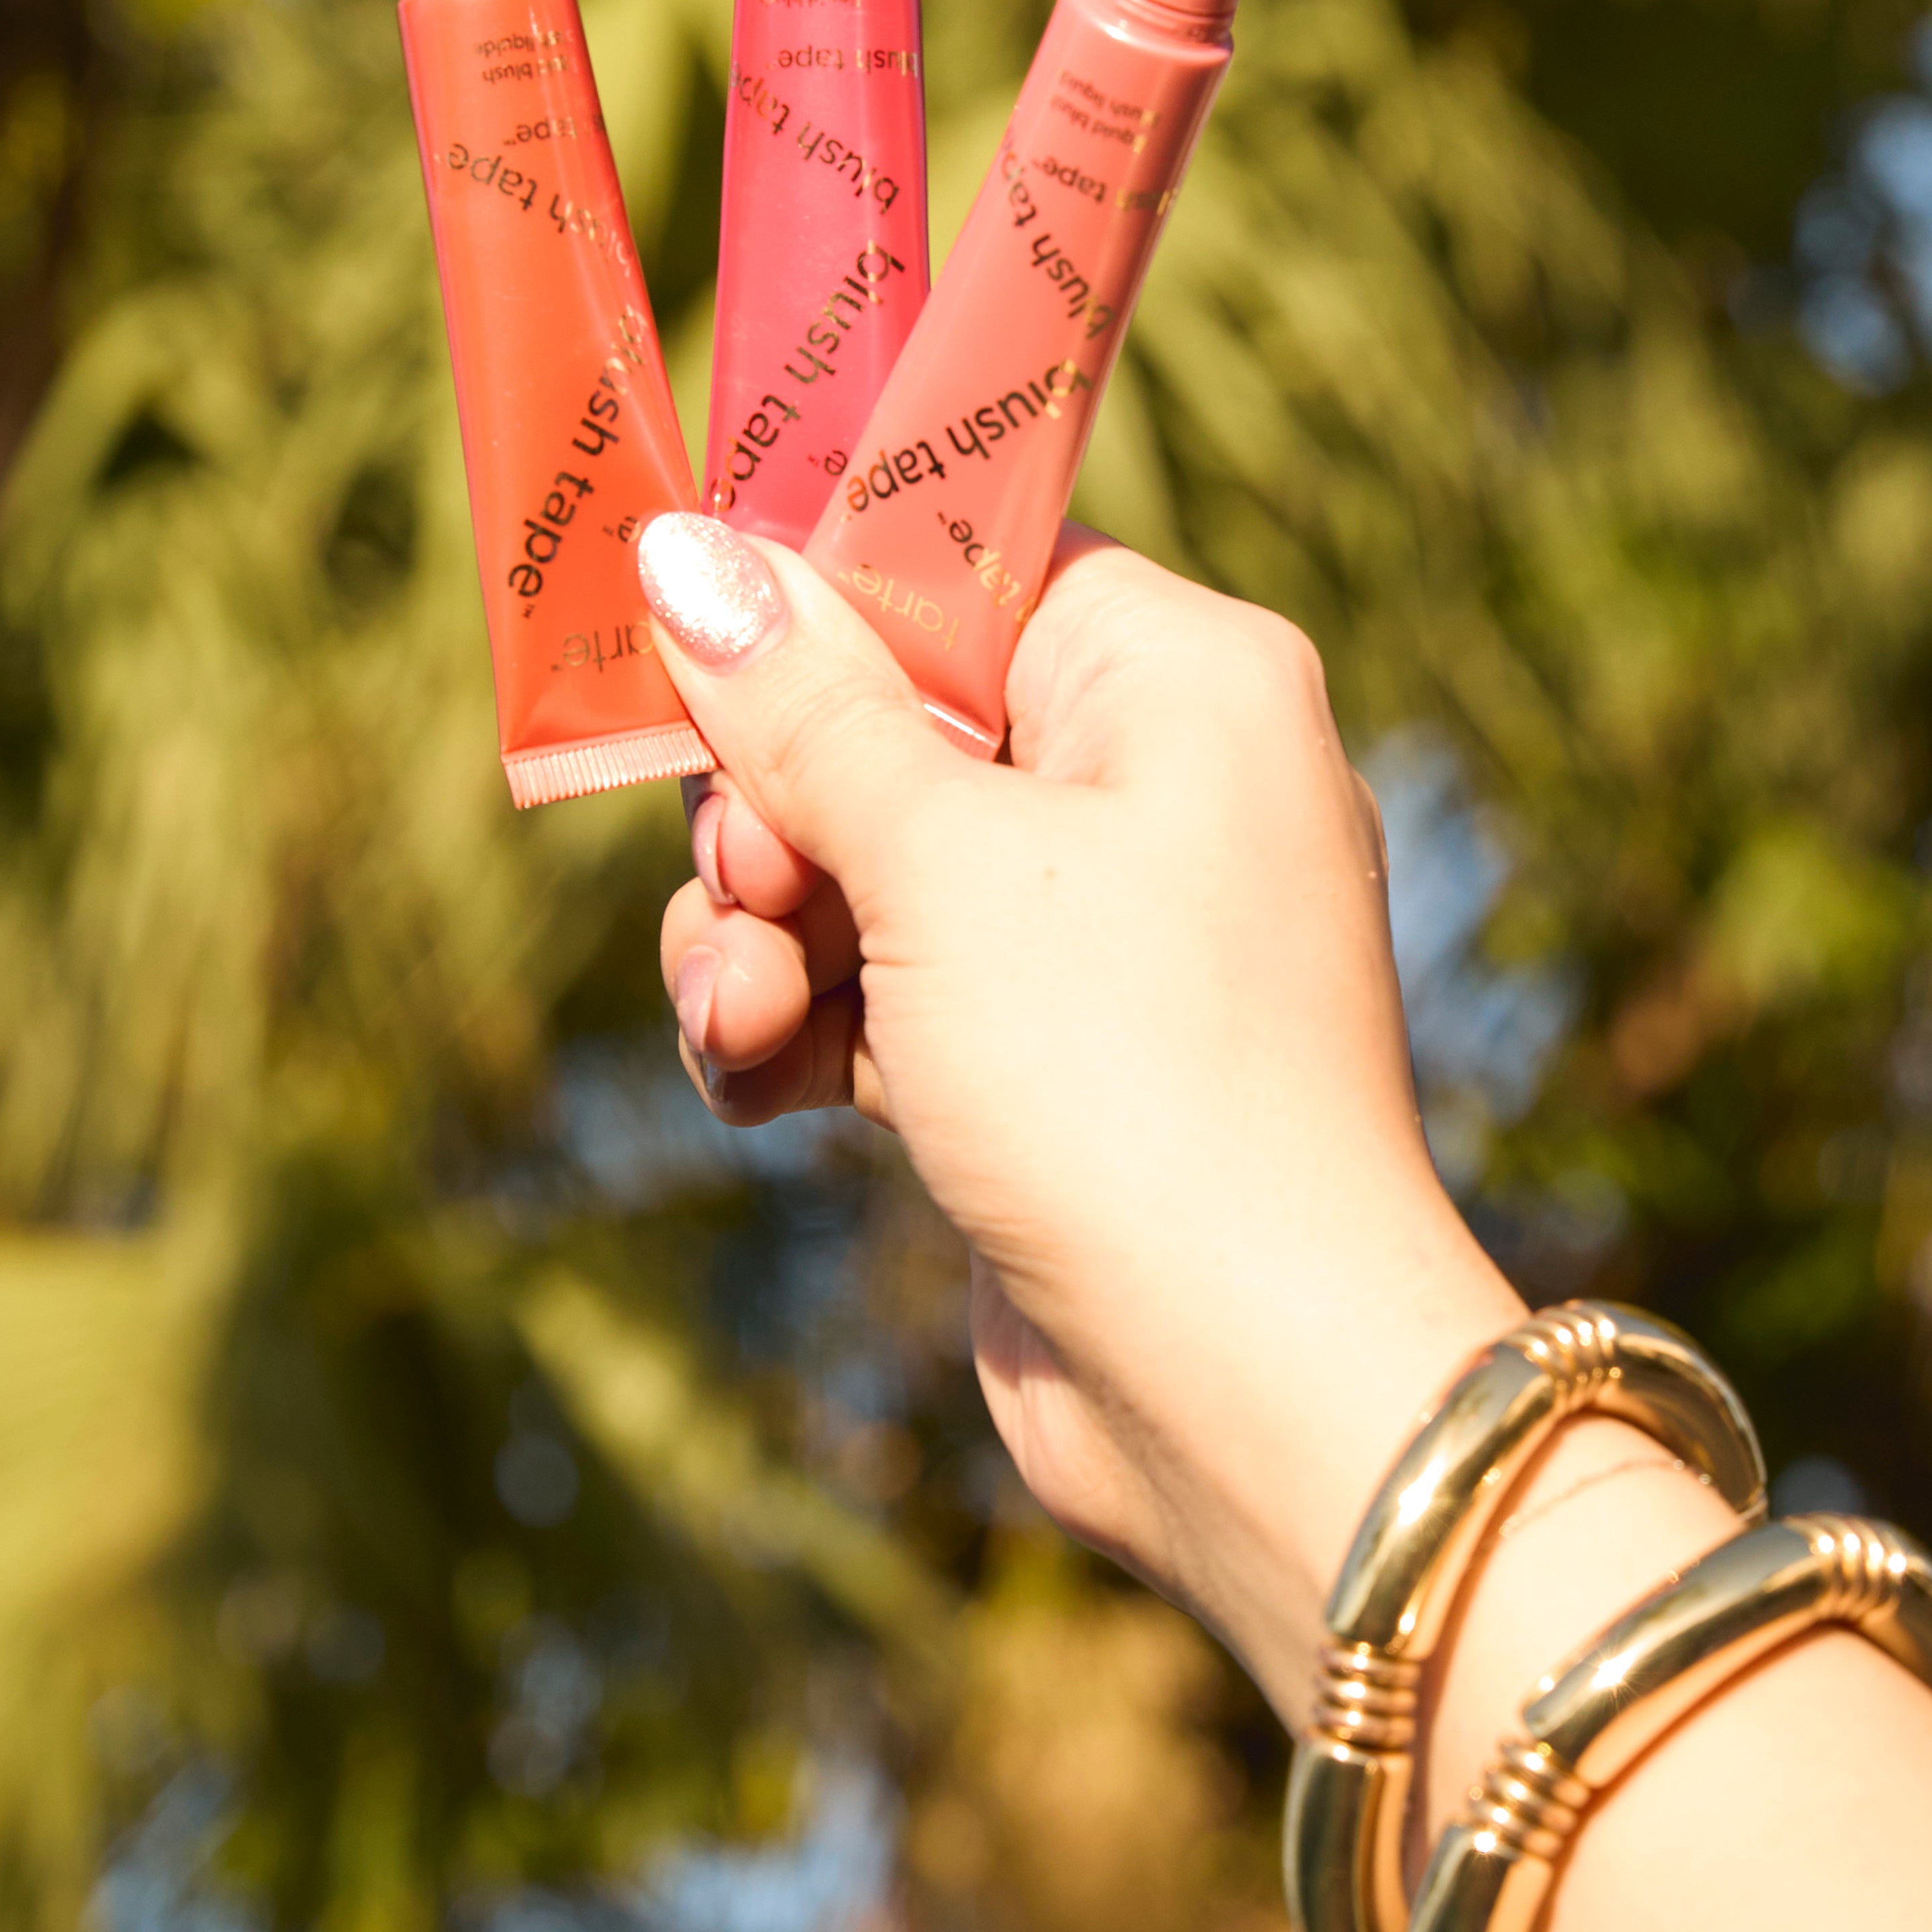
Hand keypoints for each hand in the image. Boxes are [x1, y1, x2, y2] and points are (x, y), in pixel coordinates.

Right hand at [638, 513, 1517, 1714]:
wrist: (1246, 1386)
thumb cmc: (1122, 1073)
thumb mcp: (937, 860)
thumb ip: (802, 706)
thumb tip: (689, 545)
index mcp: (1181, 674)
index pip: (959, 565)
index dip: (812, 608)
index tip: (685, 653)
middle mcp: (1158, 781)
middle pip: (882, 724)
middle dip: (768, 815)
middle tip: (748, 887)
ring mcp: (1103, 930)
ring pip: (856, 870)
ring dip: (757, 938)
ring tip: (738, 1015)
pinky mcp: (1044, 1057)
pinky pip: (880, 990)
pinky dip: (803, 1027)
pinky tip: (755, 1081)